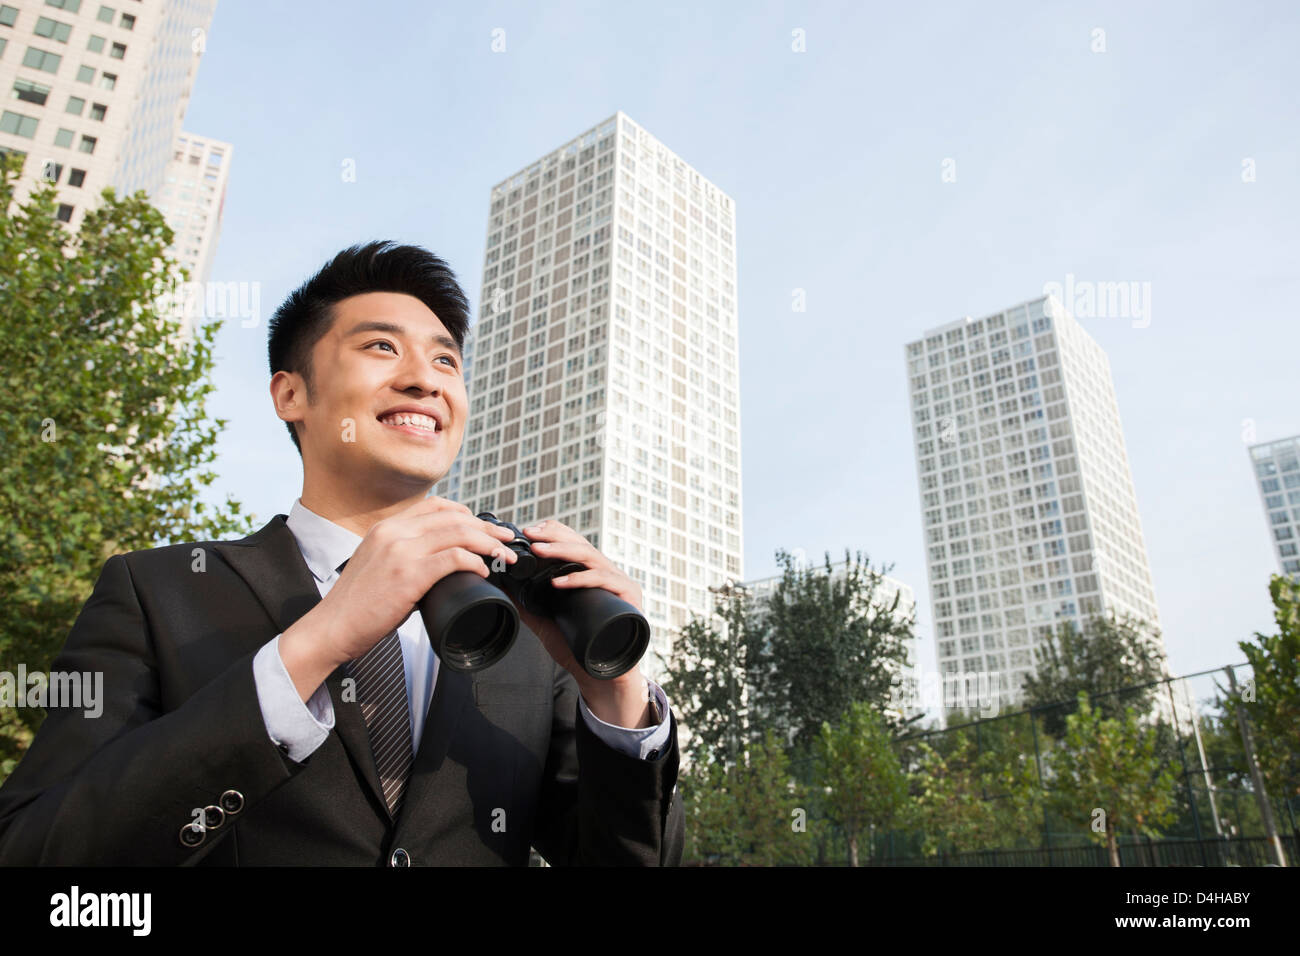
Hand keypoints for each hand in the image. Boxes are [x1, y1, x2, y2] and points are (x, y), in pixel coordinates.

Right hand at [279, 496, 518, 699]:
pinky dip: (475, 562)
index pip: (436, 506)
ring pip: (459, 533)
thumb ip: (405, 557)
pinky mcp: (407, 574)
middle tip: (507, 540)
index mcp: (387, 527)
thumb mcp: (378, 566)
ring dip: (489, 543)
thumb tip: (441, 566)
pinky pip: (453, 558)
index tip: (486, 527)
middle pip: (454, 517)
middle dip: (488, 527)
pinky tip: (483, 571)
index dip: (467, 514)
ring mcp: (400, 550)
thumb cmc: (356, 606)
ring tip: (504, 556)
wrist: (330, 628)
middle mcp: (393, 532)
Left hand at [514, 519, 654, 727]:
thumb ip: (527, 605)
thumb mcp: (546, 622)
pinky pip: (603, 580)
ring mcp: (619, 583)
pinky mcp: (629, 598)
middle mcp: (606, 574)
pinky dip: (579, 578)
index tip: (528, 532)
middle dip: (553, 537)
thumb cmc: (579, 649)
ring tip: (538, 551)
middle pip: (581, 544)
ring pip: (591, 556)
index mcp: (590, 574)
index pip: (574, 542)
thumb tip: (501, 587)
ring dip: (562, 551)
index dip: (553, 532)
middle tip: (529, 536)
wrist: (603, 677)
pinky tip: (558, 581)